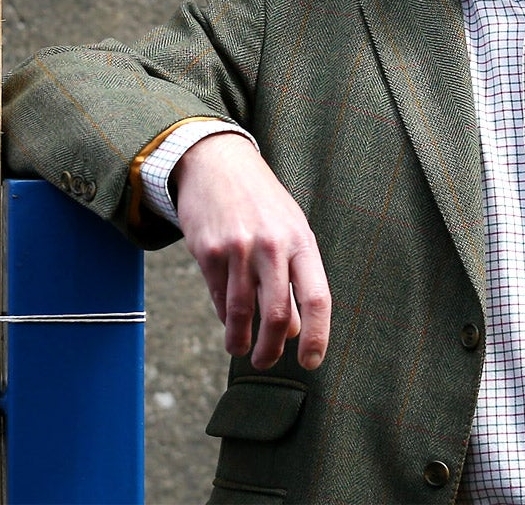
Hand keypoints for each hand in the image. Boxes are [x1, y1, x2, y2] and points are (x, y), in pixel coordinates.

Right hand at [172, 131, 330, 370]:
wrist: (215, 161)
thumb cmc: (260, 200)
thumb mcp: (289, 229)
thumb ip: (296, 277)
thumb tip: (294, 330)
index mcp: (300, 240)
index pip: (316, 298)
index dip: (317, 336)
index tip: (310, 362)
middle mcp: (271, 245)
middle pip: (276, 314)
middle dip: (271, 349)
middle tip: (266, 363)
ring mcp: (237, 248)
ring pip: (241, 312)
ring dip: (241, 340)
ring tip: (241, 350)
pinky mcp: (207, 250)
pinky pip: (218, 296)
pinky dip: (224, 315)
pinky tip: (227, 320)